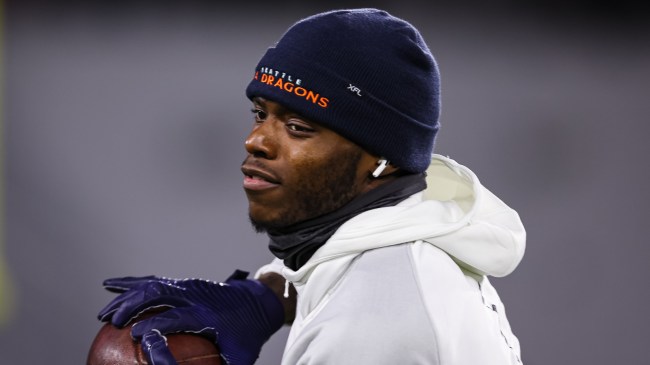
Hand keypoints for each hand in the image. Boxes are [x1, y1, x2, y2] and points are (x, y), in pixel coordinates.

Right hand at [98, 270, 283, 364]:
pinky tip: (111, 286)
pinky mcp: (185, 284)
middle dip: (132, 305)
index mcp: (208, 313)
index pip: (177, 317)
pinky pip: (154, 281)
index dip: (156, 325)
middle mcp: (196, 295)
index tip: (136, 335)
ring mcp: (189, 287)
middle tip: (112, 322)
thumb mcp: (241, 357)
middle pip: (158, 293)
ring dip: (126, 296)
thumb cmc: (248, 334)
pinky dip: (131, 283)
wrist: (259, 303)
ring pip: (152, 285)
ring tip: (103, 313)